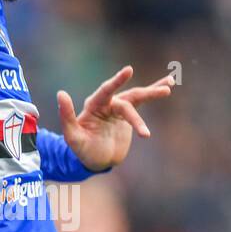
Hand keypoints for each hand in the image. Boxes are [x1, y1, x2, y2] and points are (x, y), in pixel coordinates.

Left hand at [56, 66, 173, 171]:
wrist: (95, 160)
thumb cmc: (81, 149)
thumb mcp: (72, 136)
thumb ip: (66, 115)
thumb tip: (60, 93)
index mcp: (94, 105)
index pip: (106, 91)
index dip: (117, 82)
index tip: (129, 70)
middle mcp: (107, 103)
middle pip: (128, 98)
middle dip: (146, 95)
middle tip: (165, 92)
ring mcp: (119, 108)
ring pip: (138, 97)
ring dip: (153, 92)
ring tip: (169, 87)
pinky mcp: (128, 114)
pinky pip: (142, 102)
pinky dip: (153, 93)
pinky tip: (168, 86)